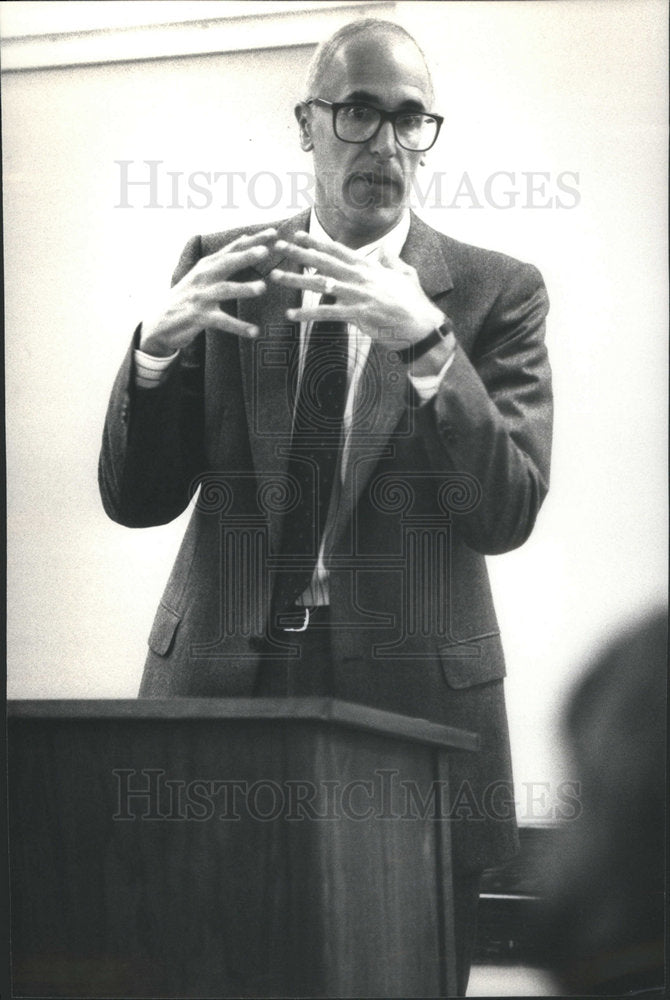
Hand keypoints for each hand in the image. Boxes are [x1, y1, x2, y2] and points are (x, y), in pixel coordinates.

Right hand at [140, 228, 277, 356]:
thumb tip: (245, 238)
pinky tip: (254, 331)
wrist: (160, 323)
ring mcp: (200, 297)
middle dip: (245, 256)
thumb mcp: (202, 273)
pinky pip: (222, 321)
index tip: (273, 233)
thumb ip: (224, 258)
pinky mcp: (198, 317)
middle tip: (265, 251)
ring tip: (262, 288)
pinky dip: (238, 326)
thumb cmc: (188, 297)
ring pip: (224, 290)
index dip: (253, 240)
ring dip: (243, 288)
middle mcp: (203, 278)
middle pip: (227, 263)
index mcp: (207, 265)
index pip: (232, 249)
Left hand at [268, 230, 444, 346]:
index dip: (316, 242)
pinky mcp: (359, 314)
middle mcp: (360, 277)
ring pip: (320, 285)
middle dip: (299, 253)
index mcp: (369, 267)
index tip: (298, 236)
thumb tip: (386, 249)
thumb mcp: (405, 274)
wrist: (422, 325)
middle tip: (278, 246)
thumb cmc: (414, 302)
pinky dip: (308, 314)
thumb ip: (392, 261)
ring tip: (275, 277)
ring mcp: (358, 294)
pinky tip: (291, 315)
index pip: (338, 251)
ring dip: (295, 280)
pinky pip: (327, 314)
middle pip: (324, 262)